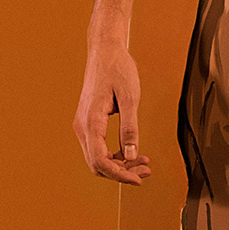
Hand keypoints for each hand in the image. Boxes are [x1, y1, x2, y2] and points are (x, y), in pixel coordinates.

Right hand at [73, 40, 151, 184]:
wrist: (105, 50)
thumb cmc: (118, 69)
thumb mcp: (130, 97)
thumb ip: (130, 127)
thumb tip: (132, 155)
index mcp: (91, 121)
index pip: (100, 161)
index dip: (119, 175)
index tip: (139, 179)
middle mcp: (82, 126)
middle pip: (97, 164)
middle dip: (121, 172)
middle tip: (146, 171)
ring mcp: (83, 124)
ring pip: (97, 157)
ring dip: (119, 164)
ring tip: (143, 163)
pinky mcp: (88, 121)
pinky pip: (97, 147)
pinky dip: (114, 154)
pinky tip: (131, 152)